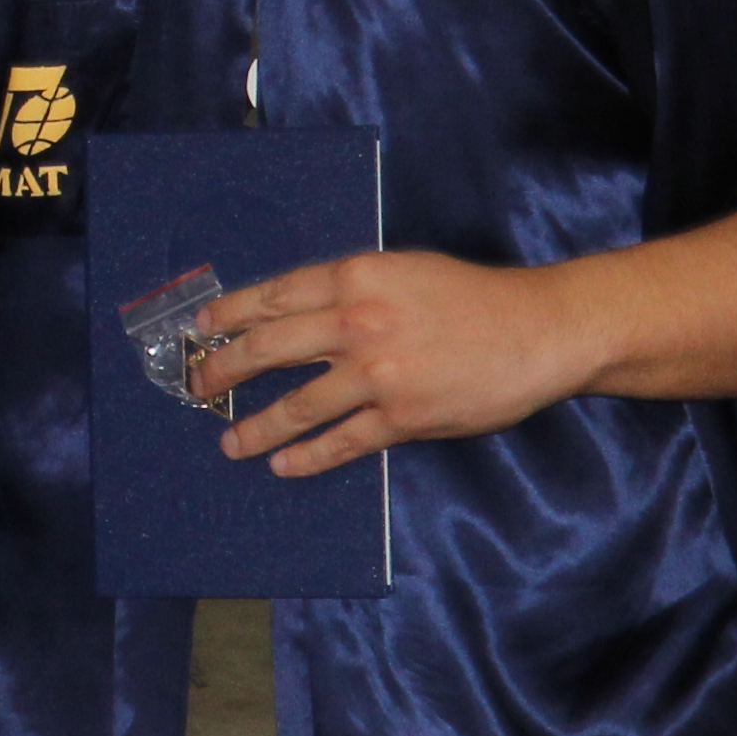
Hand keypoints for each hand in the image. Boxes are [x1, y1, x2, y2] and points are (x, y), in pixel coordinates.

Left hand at [188, 248, 594, 475]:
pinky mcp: (403, 417)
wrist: (538, 331)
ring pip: (297, 405)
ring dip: (255, 427)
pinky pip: (342, 442)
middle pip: (270, 349)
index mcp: (356, 278)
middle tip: (199, 386)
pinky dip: (307, 457)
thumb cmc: (472, 298)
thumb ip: (349, 289)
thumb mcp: (402, 271)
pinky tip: (282, 464)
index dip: (230, 315)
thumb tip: (291, 312)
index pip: (274, 296)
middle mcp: (358, 323)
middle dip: (225, 370)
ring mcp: (378, 374)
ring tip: (229, 441)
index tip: (202, 330)